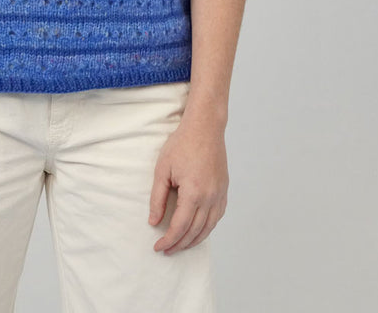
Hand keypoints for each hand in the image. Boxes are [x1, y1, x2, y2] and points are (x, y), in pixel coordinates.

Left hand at [148, 113, 228, 254]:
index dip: (168, 240)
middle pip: (195, 232)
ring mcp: (220, 195)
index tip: (158, 247)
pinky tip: (198, 230)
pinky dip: (207, 228)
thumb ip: (157, 198)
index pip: (180, 227)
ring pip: (208, 228)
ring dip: (194, 240)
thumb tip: (154, 221)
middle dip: (179, 244)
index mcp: (194, 193)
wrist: (205, 128)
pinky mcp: (224, 190)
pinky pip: (217, 217)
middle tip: (167, 249)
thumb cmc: (182, 144)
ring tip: (180, 245)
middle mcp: (210, 198)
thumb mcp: (162, 170)